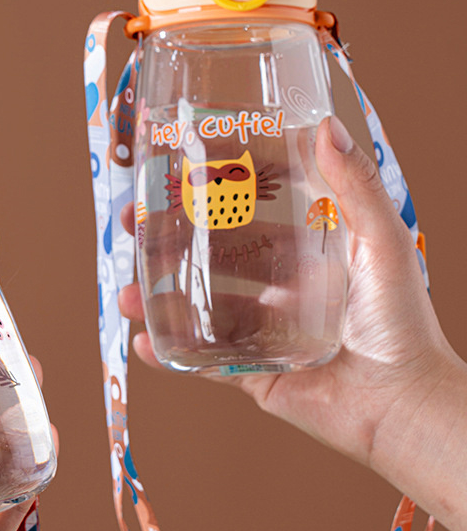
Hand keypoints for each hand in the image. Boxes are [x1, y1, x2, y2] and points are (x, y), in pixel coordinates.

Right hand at [120, 116, 466, 530]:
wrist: (404, 406)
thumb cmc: (402, 323)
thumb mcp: (381, 242)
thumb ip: (355, 185)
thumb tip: (324, 124)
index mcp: (305, 256)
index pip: (247, 216)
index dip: (210, 196)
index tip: (175, 175)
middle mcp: (278, 290)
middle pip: (211, 260)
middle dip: (168, 243)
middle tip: (133, 226)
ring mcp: (261, 333)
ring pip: (198, 309)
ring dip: (158, 299)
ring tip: (127, 292)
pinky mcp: (253, 373)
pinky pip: (204, 361)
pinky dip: (171, 353)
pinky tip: (143, 341)